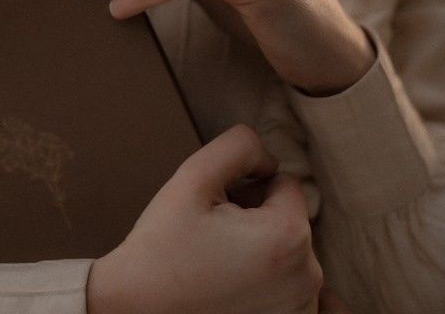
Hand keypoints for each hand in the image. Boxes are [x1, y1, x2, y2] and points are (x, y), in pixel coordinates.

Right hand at [86, 124, 322, 313]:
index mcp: (289, 236)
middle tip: (211, 236)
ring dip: (258, 247)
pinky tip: (229, 287)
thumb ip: (238, 146)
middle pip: (287, 217)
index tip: (216, 211)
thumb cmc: (164, 245)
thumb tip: (267, 160)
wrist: (136, 309)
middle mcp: (308, 278)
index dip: (246, 188)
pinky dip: (264, 280)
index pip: (284, 184)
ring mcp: (301, 309)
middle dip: (255, 217)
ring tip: (217, 262)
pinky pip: (286, 284)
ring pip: (286, 250)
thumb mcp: (194, 175)